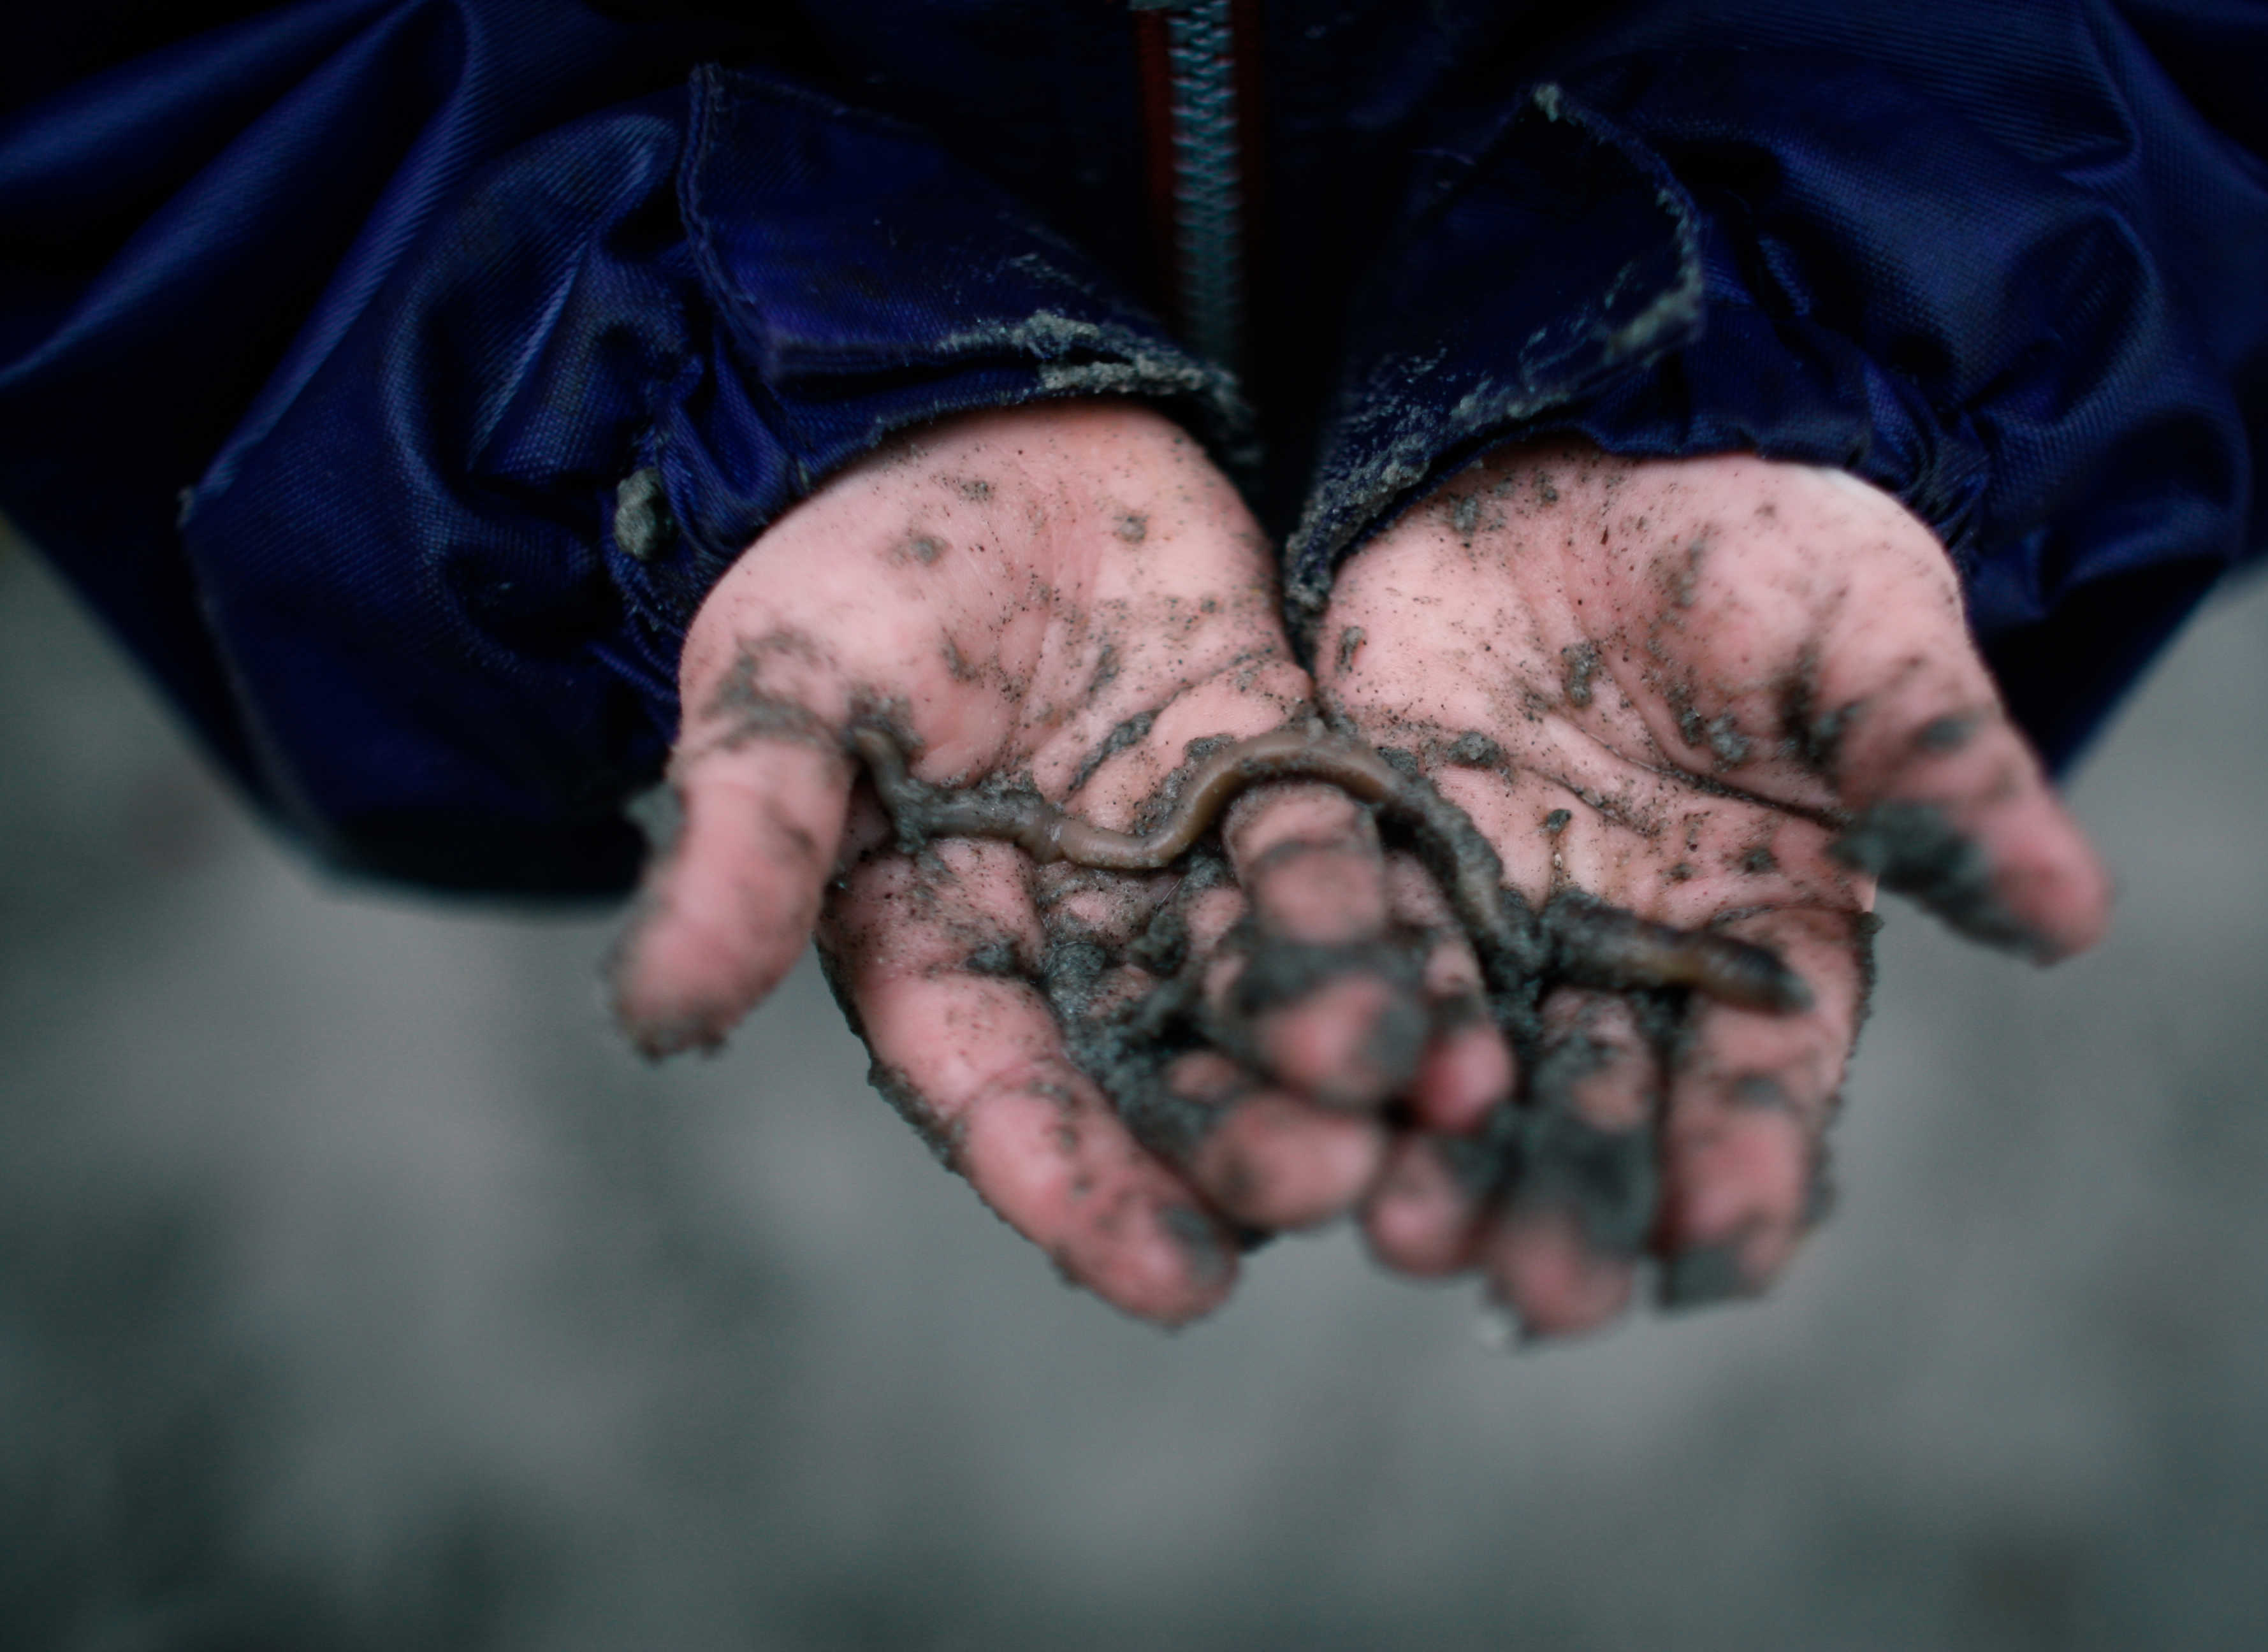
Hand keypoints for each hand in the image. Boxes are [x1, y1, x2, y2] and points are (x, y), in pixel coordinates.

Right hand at [607, 403, 1507, 1322]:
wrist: (960, 420)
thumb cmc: (843, 569)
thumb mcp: (779, 702)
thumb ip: (742, 853)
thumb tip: (657, 1017)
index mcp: (939, 953)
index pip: (1010, 1099)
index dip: (1084, 1188)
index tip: (1178, 1282)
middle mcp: (1070, 943)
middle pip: (1167, 1070)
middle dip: (1252, 1133)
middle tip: (1344, 1182)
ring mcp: (1179, 867)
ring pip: (1276, 985)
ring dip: (1357, 1044)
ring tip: (1445, 1096)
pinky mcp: (1273, 775)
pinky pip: (1347, 858)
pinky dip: (1404, 918)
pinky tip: (1477, 979)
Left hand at [1316, 439, 2109, 1337]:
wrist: (1591, 440)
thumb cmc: (1758, 543)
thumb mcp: (1863, 632)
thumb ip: (1938, 768)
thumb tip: (2076, 916)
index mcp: (1770, 938)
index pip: (1767, 1084)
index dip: (1747, 1165)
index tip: (1719, 1250)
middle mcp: (1628, 964)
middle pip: (1607, 1111)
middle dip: (1578, 1202)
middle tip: (1546, 1296)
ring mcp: (1498, 922)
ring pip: (1469, 1065)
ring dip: (1441, 1156)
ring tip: (1411, 1235)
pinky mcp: (1381, 858)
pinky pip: (1351, 953)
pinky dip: (1334, 1019)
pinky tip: (1308, 1089)